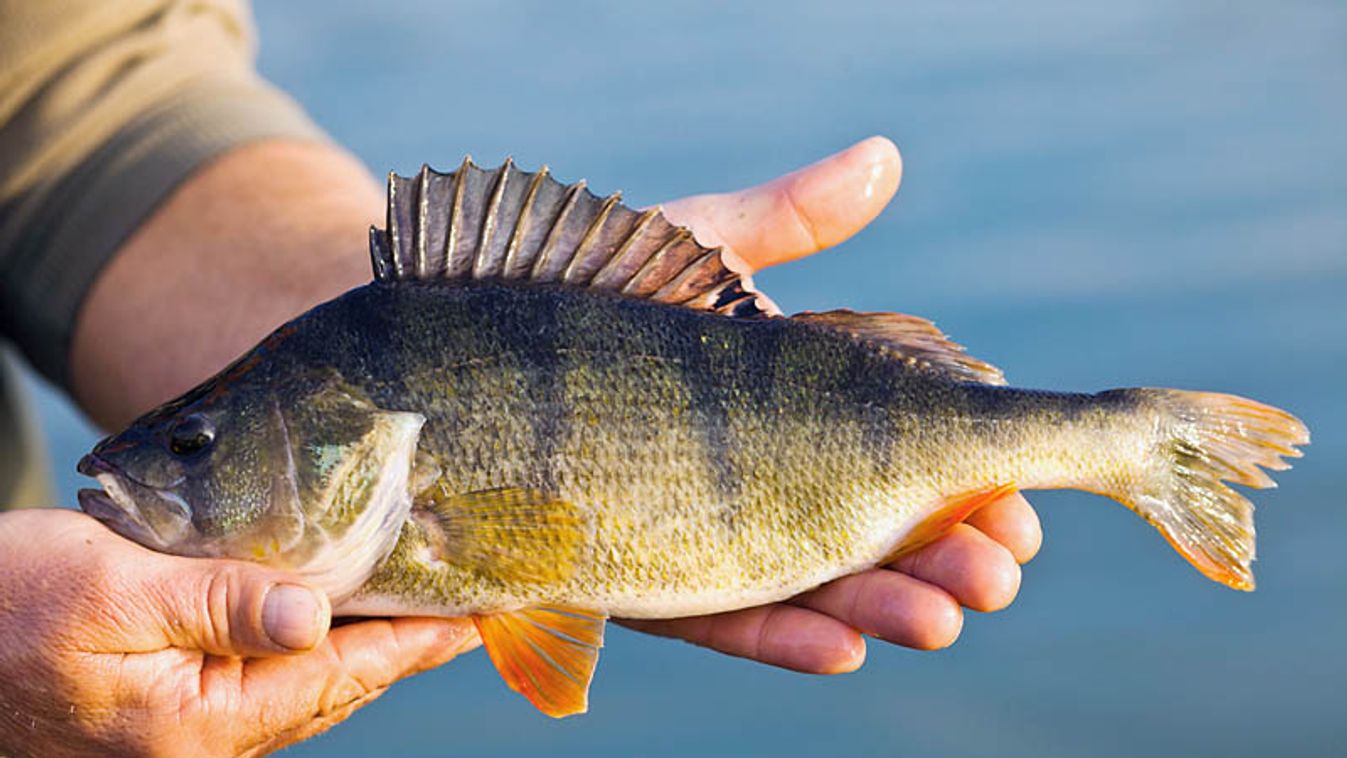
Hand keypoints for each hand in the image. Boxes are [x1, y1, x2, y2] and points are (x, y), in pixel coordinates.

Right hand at [0, 509, 477, 757]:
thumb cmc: (6, 607)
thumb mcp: (116, 592)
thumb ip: (222, 604)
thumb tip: (318, 617)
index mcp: (198, 721)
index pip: (338, 678)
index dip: (414, 644)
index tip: (478, 618)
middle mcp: (202, 737)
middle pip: (331, 688)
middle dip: (402, 646)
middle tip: (471, 606)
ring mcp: (186, 726)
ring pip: (302, 684)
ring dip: (362, 644)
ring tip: (422, 604)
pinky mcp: (168, 703)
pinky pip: (261, 675)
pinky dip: (310, 642)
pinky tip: (334, 610)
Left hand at [623, 137, 1043, 672]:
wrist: (440, 347)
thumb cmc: (578, 287)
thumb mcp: (694, 251)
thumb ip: (787, 224)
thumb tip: (884, 159)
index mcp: (782, 408)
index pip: (894, 453)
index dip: (965, 483)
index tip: (1023, 502)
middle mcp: (746, 477)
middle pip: (863, 530)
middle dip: (943, 558)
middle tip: (1002, 575)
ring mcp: (689, 532)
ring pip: (802, 584)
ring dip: (881, 606)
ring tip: (945, 617)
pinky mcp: (629, 578)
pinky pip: (708, 616)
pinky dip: (777, 633)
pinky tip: (842, 647)